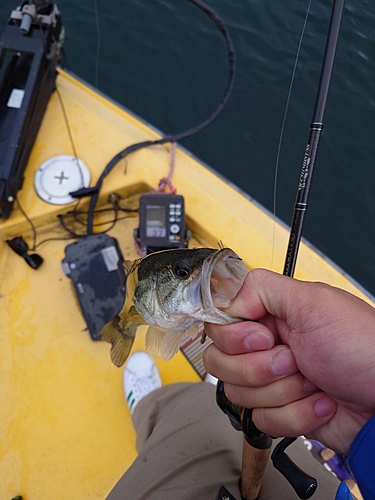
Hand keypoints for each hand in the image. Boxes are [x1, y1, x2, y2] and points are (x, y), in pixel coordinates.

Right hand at [203, 269, 374, 454]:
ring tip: (313, 379)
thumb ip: (262, 288)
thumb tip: (226, 299)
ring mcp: (271, 381)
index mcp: (268, 316)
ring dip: (283, 391)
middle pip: (221, 362)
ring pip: (239, 393)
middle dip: (260, 367)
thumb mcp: (314, 302)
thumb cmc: (363, 347)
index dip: (234, 337)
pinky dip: (295, 414)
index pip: (219, 326)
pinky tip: (318, 402)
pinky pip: (261, 419)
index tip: (263, 338)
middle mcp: (266, 347)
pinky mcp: (280, 411)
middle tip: (293, 359)